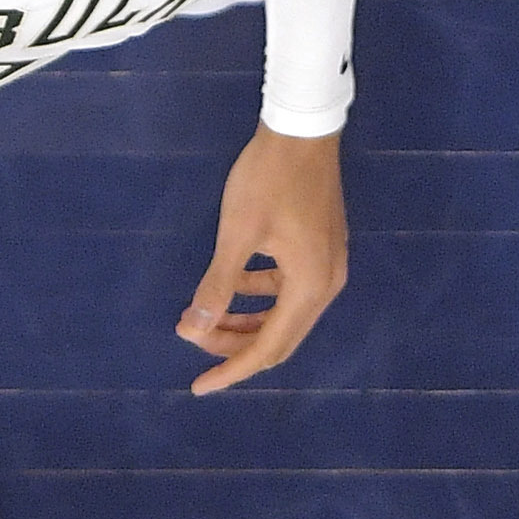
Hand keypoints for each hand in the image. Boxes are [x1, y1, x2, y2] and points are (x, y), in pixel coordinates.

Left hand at [177, 123, 347, 394]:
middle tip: (191, 342)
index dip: (232, 369)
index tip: (199, 387)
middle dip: (233, 345)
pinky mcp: (319, 248)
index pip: (269, 348)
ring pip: (282, 313)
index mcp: (311, 288)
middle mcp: (326, 285)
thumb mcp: (236, 233)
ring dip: (244, 320)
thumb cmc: (267, 178)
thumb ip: (218, 284)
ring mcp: (326, 266)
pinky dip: (258, 295)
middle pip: (278, 336)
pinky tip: (231, 283)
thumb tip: (195, 327)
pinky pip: (287, 289)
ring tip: (202, 317)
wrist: (301, 131)